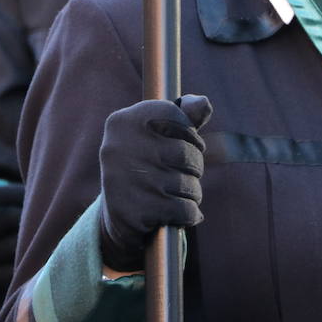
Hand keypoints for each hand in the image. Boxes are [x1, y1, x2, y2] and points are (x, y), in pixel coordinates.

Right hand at [97, 95, 211, 272]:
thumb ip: (184, 116)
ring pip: (188, 183)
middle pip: (186, 152)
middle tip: (184, 174)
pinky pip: (184, 210)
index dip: (189, 134)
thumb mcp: (159, 135)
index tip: (184, 144)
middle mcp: (118, 147)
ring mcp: (124, 181)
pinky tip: (179, 214)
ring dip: (192, 192)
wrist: (118, 217)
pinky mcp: (133, 212)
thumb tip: (203, 104)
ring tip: (178, 194)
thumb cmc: (147, 166)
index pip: (174, 114)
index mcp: (123, 122)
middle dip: (195, 166)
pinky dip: (190, 214)